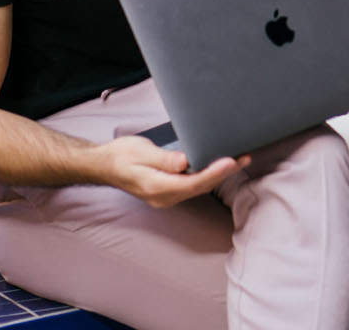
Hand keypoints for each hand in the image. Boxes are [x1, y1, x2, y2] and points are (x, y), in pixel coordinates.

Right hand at [94, 135, 249, 208]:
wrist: (104, 165)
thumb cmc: (120, 156)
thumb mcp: (140, 152)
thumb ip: (163, 158)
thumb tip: (184, 162)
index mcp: (155, 187)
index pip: (192, 182)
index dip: (213, 173)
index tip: (230, 161)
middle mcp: (164, 197)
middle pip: (200, 186)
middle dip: (224, 173)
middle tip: (244, 157)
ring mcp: (167, 197)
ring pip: (199, 187)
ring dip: (219, 174)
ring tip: (240, 159)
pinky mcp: (169, 191)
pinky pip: (193, 185)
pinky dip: (209, 175)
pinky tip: (220, 165)